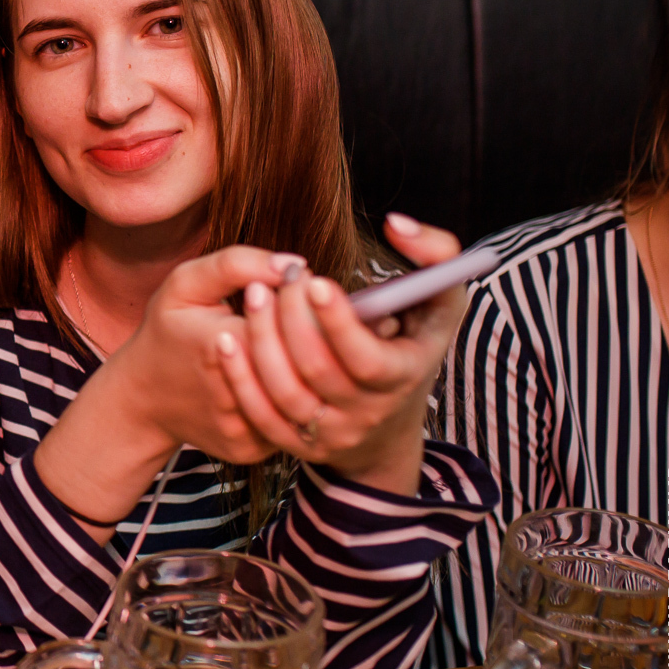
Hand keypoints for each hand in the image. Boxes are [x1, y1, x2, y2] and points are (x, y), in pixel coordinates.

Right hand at [100, 247, 308, 468]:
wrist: (141, 399)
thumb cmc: (167, 333)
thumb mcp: (185, 285)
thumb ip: (237, 264)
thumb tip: (295, 264)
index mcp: (217, 345)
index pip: (289, 322)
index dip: (306, 303)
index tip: (309, 287)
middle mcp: (232, 394)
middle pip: (305, 363)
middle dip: (322, 336)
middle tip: (328, 316)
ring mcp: (242, 429)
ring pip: (307, 398)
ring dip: (320, 370)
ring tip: (321, 345)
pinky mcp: (250, 450)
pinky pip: (293, 424)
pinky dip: (305, 400)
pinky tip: (302, 378)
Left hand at [215, 213, 468, 492]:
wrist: (390, 419)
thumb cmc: (413, 339)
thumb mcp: (443, 298)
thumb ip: (436, 254)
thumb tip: (395, 224)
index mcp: (403, 376)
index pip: (367, 360)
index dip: (338, 323)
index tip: (314, 281)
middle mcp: (368, 412)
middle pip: (319, 371)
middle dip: (291, 321)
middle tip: (276, 280)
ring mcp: (331, 432)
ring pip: (285, 394)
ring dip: (261, 344)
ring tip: (252, 297)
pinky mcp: (298, 444)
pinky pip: (261, 418)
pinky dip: (240, 380)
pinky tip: (225, 341)